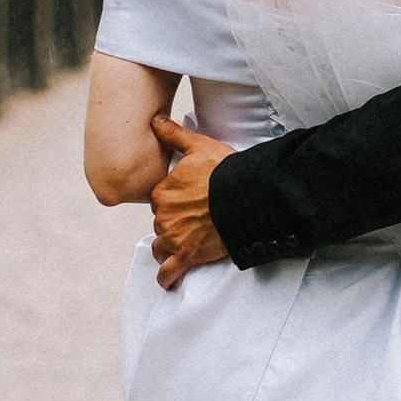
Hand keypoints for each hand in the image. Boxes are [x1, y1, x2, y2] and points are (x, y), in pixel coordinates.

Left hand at [150, 116, 230, 284]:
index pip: (159, 200)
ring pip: (161, 247)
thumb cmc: (225, 171)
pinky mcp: (187, 257)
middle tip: (192, 222)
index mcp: (162, 192)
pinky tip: (168, 281)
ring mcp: (174, 238)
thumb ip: (173, 135)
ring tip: (179, 249)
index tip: (186, 202)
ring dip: (168, 248)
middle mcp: (163, 216)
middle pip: (161, 223)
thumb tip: (154, 120)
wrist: (245, 197)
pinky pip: (169, 272)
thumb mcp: (198, 146)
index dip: (172, 201)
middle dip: (172, 224)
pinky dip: (167, 278)